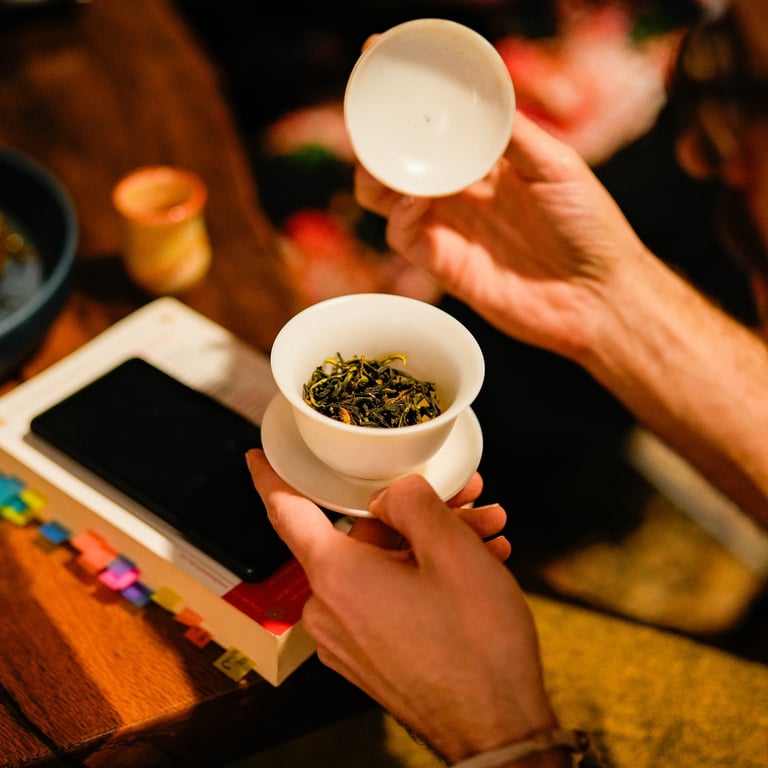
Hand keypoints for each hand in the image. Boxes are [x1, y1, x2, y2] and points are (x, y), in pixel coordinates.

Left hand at [246, 449, 558, 762]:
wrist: (497, 732)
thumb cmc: (477, 647)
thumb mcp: (452, 550)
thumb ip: (411, 500)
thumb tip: (390, 494)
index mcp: (337, 576)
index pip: (287, 511)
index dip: (272, 476)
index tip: (259, 457)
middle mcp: (329, 609)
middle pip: (360, 534)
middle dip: (414, 512)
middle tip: (464, 500)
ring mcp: (347, 638)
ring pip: (380, 564)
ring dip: (430, 544)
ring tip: (484, 537)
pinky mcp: (367, 656)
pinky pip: (385, 596)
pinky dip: (420, 577)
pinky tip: (470, 570)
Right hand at [354, 111, 650, 362]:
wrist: (596, 294)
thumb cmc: (589, 227)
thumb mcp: (558, 166)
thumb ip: (514, 136)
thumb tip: (479, 98)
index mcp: (486, 162)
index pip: (435, 130)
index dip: (409, 108)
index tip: (388, 76)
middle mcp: (460, 193)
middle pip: (400, 163)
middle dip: (379, 141)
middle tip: (373, 125)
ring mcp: (449, 228)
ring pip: (389, 198)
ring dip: (378, 177)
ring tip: (383, 161)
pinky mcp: (444, 264)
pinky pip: (404, 236)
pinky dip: (399, 215)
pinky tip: (411, 199)